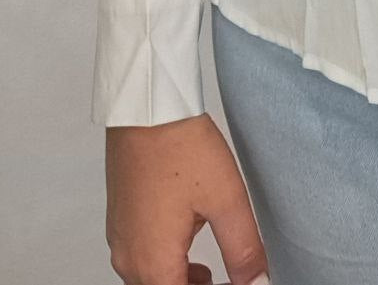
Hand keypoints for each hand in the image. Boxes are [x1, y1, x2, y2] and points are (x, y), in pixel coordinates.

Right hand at [105, 113, 267, 284]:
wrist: (149, 111)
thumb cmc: (183, 150)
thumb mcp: (226, 201)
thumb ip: (243, 249)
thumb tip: (256, 282)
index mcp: (153, 262)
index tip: (236, 283)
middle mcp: (129, 258)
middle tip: (229, 278)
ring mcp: (121, 239)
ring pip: (150, 278)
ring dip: (180, 281)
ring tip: (212, 272)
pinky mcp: (121, 220)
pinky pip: (141, 257)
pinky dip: (166, 262)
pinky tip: (190, 243)